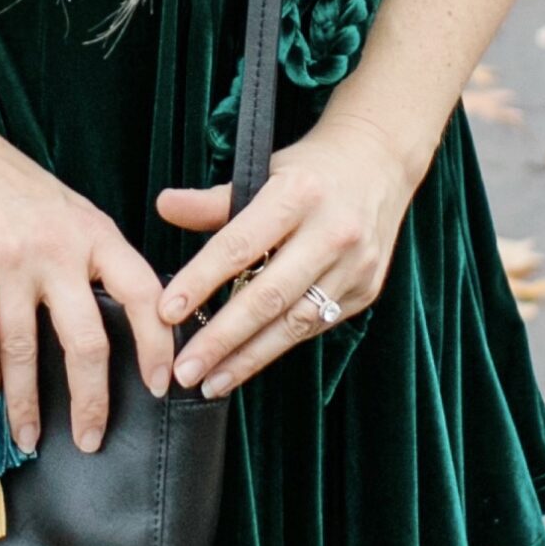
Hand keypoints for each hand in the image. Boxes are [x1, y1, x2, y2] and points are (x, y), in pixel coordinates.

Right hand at [0, 118, 175, 450]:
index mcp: (95, 233)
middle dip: (91, 400)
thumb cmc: (12, 186)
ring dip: (26, 402)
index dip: (157, 345)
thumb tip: (123, 321)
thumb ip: (96, 260)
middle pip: (87, 340)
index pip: (144, 294)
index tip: (161, 386)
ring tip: (28, 434)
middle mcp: (59, 249)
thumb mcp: (72, 212)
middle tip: (91, 439)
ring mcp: (10, 259)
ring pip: (25, 350)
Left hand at [155, 105, 419, 397]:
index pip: (239, 246)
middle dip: (222, 339)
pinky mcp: (366, 290)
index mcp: (298, 194)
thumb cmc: (310, 171)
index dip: (200, 282)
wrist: (380, 163)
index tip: (166, 313)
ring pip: (294, 323)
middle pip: (268, 297)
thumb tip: (164, 207)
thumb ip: (215, 200)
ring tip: (210, 382)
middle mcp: (332, 232)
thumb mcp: (264, 169)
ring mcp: (355, 265)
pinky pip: (315, 326)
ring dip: (248, 358)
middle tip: (185, 369)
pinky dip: (278, 346)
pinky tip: (248, 362)